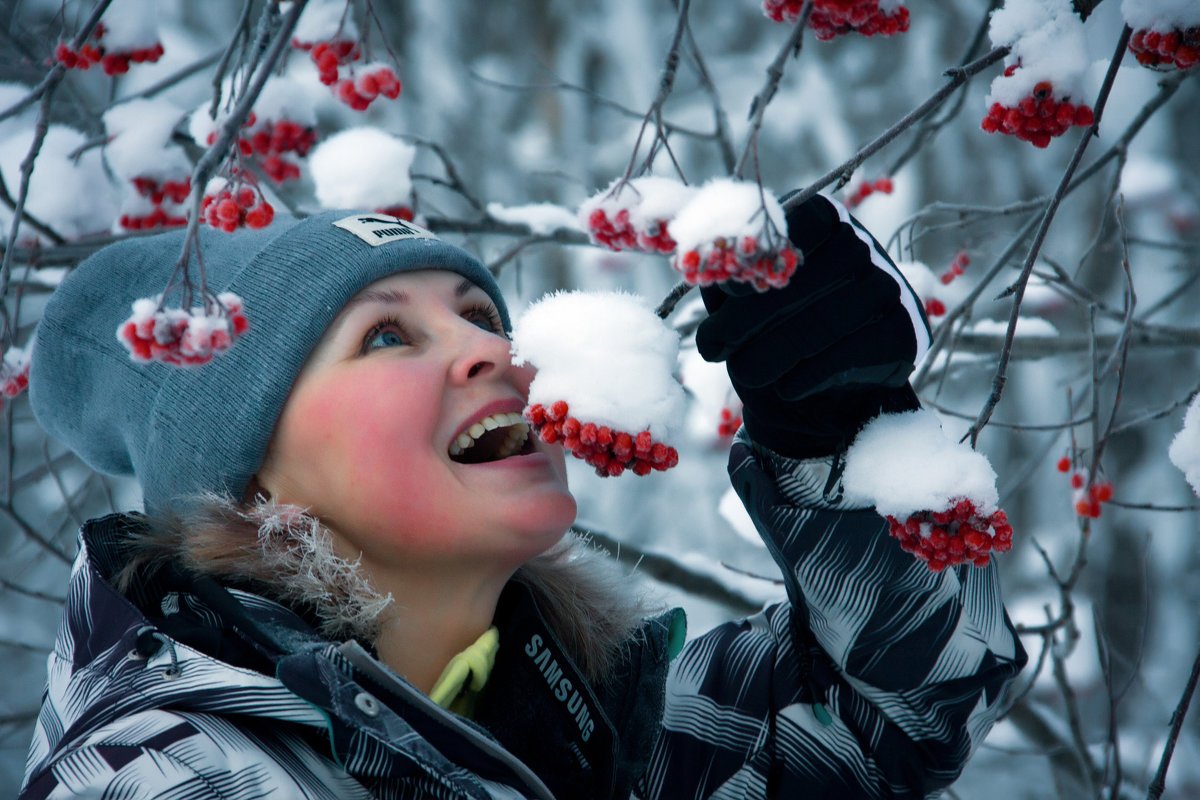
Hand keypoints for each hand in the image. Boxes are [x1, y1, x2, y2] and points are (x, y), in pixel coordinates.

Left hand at [695, 193, 929, 458]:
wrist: (826, 388)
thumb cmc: (773, 327)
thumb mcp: (740, 297)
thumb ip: (725, 276)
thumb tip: (706, 265)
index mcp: (821, 220)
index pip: (789, 226)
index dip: (752, 259)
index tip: (724, 294)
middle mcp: (860, 246)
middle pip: (800, 280)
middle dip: (745, 320)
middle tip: (711, 347)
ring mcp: (886, 288)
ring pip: (822, 322)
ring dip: (772, 353)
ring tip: (743, 374)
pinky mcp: (902, 333)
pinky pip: (850, 354)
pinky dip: (809, 375)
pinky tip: (786, 387)